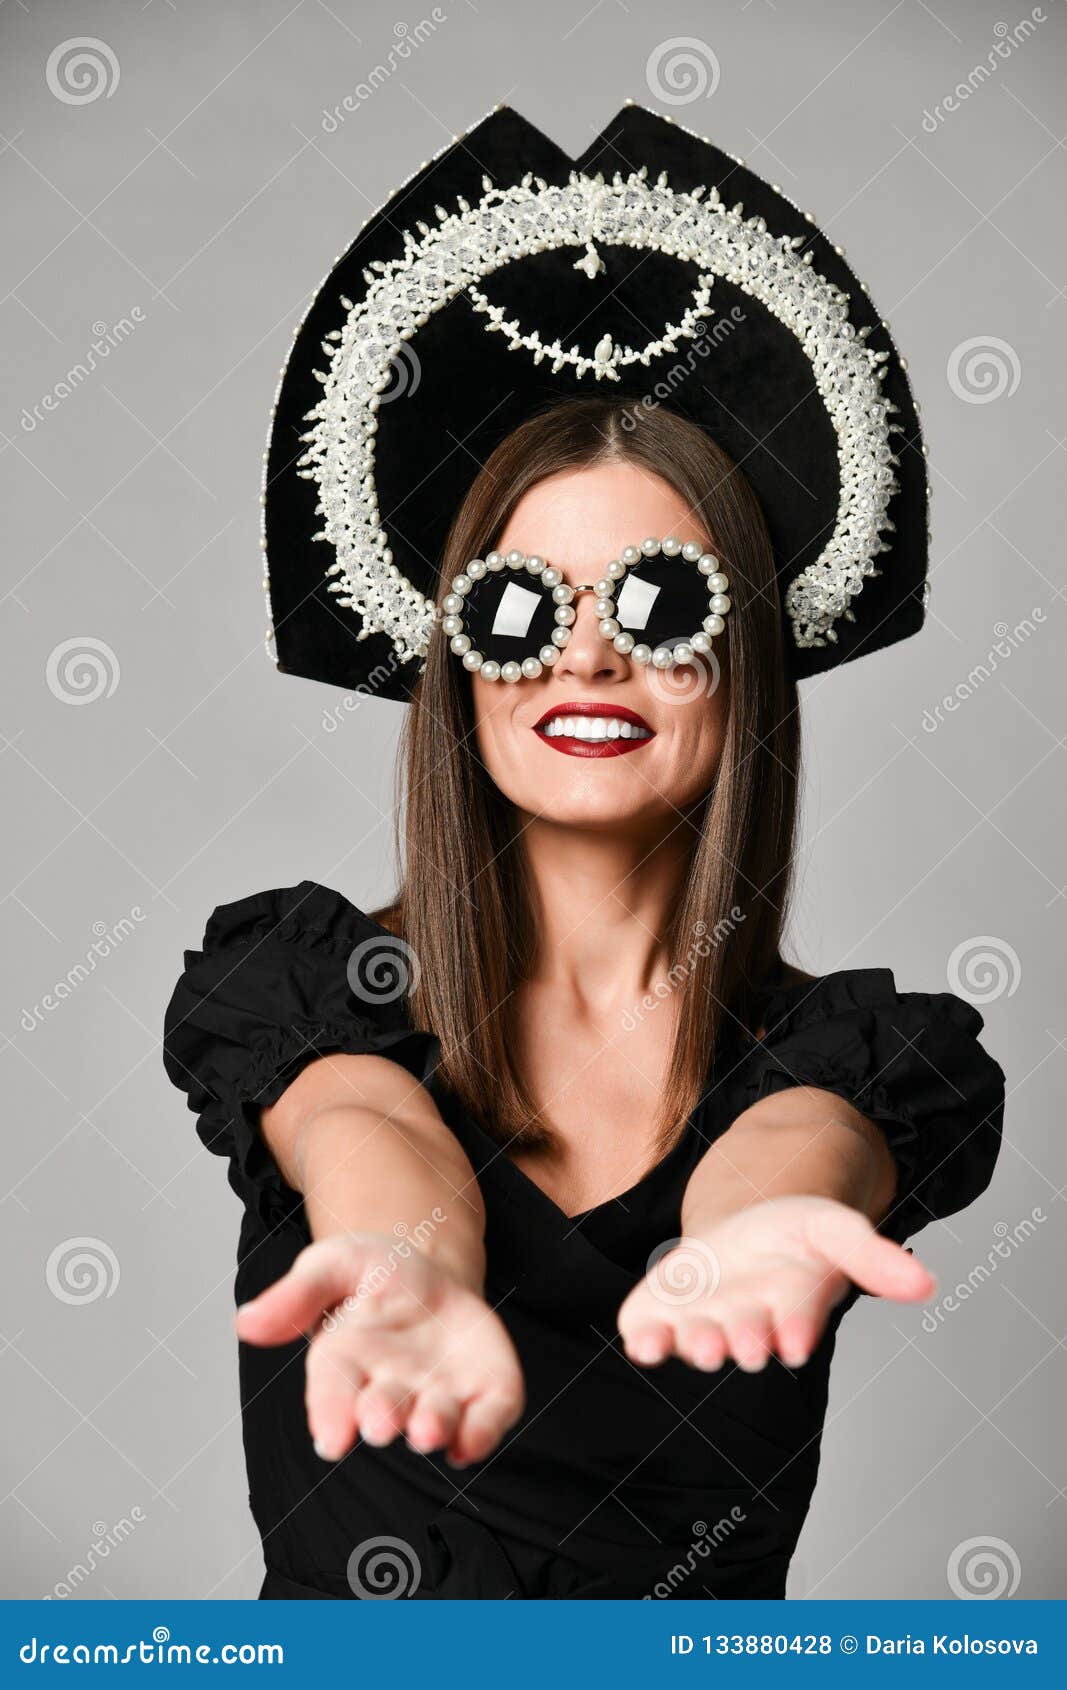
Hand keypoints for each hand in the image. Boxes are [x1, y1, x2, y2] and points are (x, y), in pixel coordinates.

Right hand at [236, 1233, 523, 1465]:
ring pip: (435, 1420)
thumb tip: (245, 1322)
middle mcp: (391, 1387)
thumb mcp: (332, 1264)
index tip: (331, 1440)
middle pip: (385, 1410)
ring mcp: (439, 1391)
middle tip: (380, 1423)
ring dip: (432, 1428)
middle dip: (383, 1417)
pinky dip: (483, 1431)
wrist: (431, 1273)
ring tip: (426, 1431)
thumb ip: (296, 1295)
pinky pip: (486, 1416)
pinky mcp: (484, 1390)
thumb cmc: (371, 1275)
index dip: (331, 1415)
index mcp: (346, 1360)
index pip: (334, 1392)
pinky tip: (475, 1439)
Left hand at [617, 1196, 933, 1373]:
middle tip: (744, 1346)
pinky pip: (648, 1332)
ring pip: (698, 1340)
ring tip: (701, 1345)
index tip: (794, 1342)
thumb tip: (926, 1285)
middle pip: (744, 1336)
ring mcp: (701, 1320)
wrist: (738, 1232)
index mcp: (789, 1308)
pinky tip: (640, 1344)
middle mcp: (745, 1323)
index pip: (794, 1322)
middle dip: (744, 1340)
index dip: (795, 1329)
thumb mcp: (832, 1227)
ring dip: (696, 1344)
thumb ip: (872, 1255)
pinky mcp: (659, 1313)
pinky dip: (644, 1339)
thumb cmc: (792, 1238)